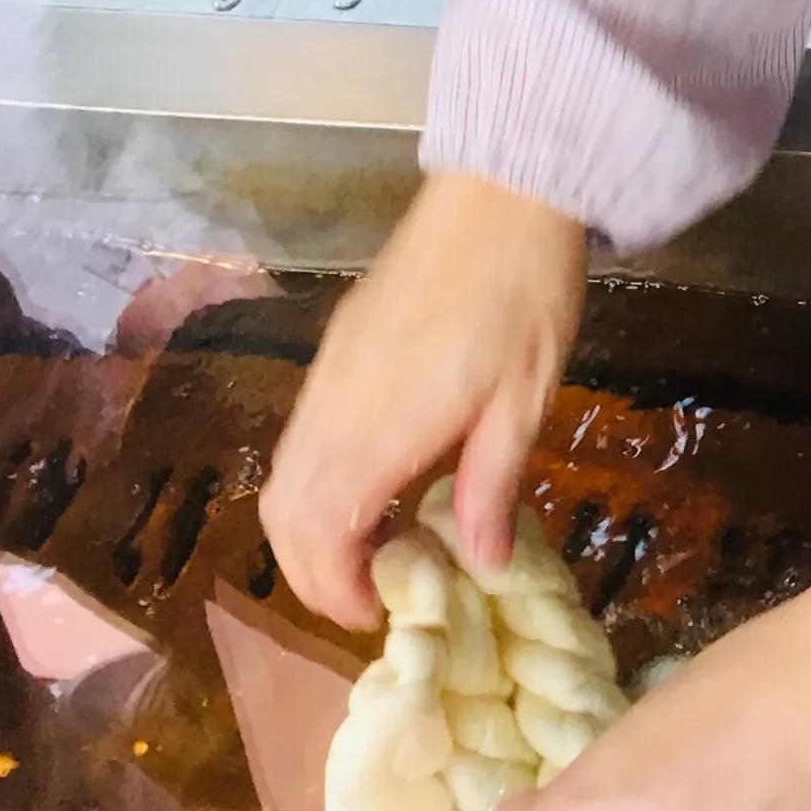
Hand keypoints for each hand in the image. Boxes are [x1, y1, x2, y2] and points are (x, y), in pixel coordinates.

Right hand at [263, 173, 587, 629]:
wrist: (500, 196)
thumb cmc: (525, 297)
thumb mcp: (524, 401)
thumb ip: (490, 486)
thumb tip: (480, 567)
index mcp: (378, 426)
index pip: (321, 531)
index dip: (336, 588)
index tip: (378, 615)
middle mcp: (333, 406)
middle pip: (285, 512)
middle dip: (313, 571)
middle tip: (374, 596)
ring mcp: (327, 375)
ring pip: (285, 476)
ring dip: (314, 528)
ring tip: (381, 549)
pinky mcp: (336, 352)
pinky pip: (303, 438)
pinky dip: (320, 483)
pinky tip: (379, 487)